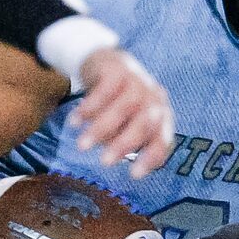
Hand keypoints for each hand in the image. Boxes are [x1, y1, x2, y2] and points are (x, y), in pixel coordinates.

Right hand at [71, 48, 174, 175]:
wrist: (106, 62)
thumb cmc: (117, 103)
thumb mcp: (126, 122)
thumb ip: (123, 139)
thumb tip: (114, 157)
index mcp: (161, 116)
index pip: (162, 139)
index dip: (151, 158)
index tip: (133, 175)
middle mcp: (153, 98)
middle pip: (144, 123)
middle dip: (124, 144)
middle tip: (104, 162)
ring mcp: (137, 81)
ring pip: (123, 108)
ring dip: (102, 129)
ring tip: (82, 145)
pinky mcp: (118, 69)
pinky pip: (104, 91)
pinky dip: (89, 109)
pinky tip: (75, 121)